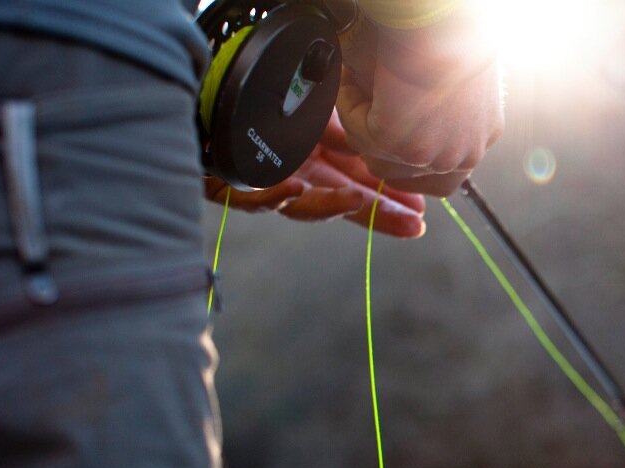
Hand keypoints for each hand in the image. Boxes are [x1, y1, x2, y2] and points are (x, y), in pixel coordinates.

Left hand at [204, 112, 426, 237]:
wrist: (205, 86)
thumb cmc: (261, 97)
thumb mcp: (316, 109)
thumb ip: (345, 133)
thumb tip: (379, 145)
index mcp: (314, 158)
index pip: (357, 186)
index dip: (387, 201)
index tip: (419, 214)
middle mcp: (292, 174)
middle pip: (337, 203)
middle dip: (375, 214)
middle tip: (410, 224)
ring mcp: (261, 182)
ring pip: (297, 205)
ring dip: (327, 205)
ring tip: (356, 201)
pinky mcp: (223, 183)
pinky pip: (247, 195)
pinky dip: (271, 195)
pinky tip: (294, 188)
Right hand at [336, 11, 504, 196]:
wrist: (441, 23)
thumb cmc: (447, 34)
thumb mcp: (446, 81)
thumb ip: (431, 111)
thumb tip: (394, 117)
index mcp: (480, 136)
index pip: (442, 177)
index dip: (406, 163)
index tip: (384, 138)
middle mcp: (466, 154)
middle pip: (407, 179)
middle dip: (378, 150)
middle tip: (364, 110)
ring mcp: (437, 156)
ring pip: (378, 161)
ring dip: (362, 121)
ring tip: (363, 83)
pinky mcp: (407, 148)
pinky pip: (360, 137)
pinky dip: (350, 106)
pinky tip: (359, 78)